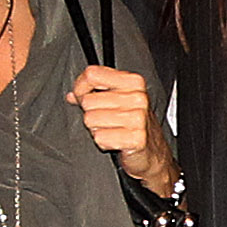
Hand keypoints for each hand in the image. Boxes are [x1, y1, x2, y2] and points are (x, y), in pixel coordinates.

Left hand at [69, 65, 177, 199]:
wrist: (153, 152)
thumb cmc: (134, 125)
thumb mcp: (118, 100)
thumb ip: (94, 92)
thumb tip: (73, 95)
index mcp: (133, 82)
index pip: (92, 75)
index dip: (81, 87)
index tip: (82, 95)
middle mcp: (137, 98)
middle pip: (88, 100)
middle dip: (91, 113)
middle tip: (104, 119)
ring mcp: (138, 118)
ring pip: (91, 120)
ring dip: (96, 129)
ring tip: (111, 130)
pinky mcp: (136, 138)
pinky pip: (100, 137)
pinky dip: (103, 142)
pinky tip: (115, 140)